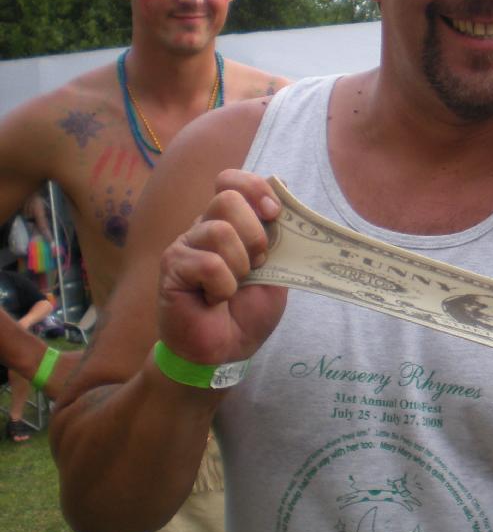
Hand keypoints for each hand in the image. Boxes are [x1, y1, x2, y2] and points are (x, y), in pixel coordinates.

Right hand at [157, 169, 287, 366]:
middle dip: (254, 234)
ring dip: (239, 266)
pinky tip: (214, 300)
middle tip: (256, 264)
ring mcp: (184, 246)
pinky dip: (223, 287)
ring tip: (232, 288)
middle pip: (227, 199)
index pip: (230, 180)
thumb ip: (278, 236)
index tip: (274, 213)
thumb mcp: (275, 270)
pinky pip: (208, 264)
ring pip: (219, 231)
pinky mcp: (172, 268)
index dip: (254, 188)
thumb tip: (282, 197)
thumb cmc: (246, 311)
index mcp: (227, 222)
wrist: (224, 351)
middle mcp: (202, 228)